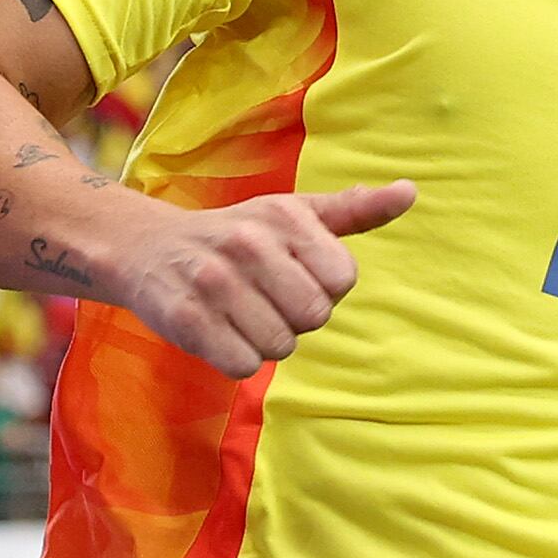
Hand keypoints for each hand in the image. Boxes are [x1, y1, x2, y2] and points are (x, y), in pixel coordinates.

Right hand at [113, 184, 416, 378]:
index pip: (343, 279)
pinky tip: (220, 330)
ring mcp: (215, 282)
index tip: (296, 275)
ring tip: (241, 312)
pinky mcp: (186, 320)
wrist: (147, 248)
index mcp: (285, 217)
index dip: (325, 288)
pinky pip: (243, 365)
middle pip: (315, 316)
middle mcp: (250, 244)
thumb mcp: (295, 212)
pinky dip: (237, 358)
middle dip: (296, 317)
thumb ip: (354, 209)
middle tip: (266, 298)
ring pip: (280, 346)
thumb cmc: (238, 233)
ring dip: (266, 340)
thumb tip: (410, 192)